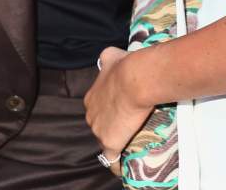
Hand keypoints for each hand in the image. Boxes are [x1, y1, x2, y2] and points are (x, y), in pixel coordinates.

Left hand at [84, 47, 152, 171]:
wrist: (134, 80)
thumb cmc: (125, 67)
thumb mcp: (111, 56)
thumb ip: (107, 59)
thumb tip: (109, 57)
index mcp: (91, 97)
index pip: (97, 108)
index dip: (107, 109)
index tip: (119, 109)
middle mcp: (91, 114)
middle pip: (99, 124)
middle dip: (109, 125)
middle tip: (127, 123)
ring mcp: (99, 130)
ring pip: (104, 139)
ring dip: (114, 141)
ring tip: (128, 142)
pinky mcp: (109, 142)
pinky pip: (111, 158)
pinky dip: (115, 163)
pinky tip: (120, 167)